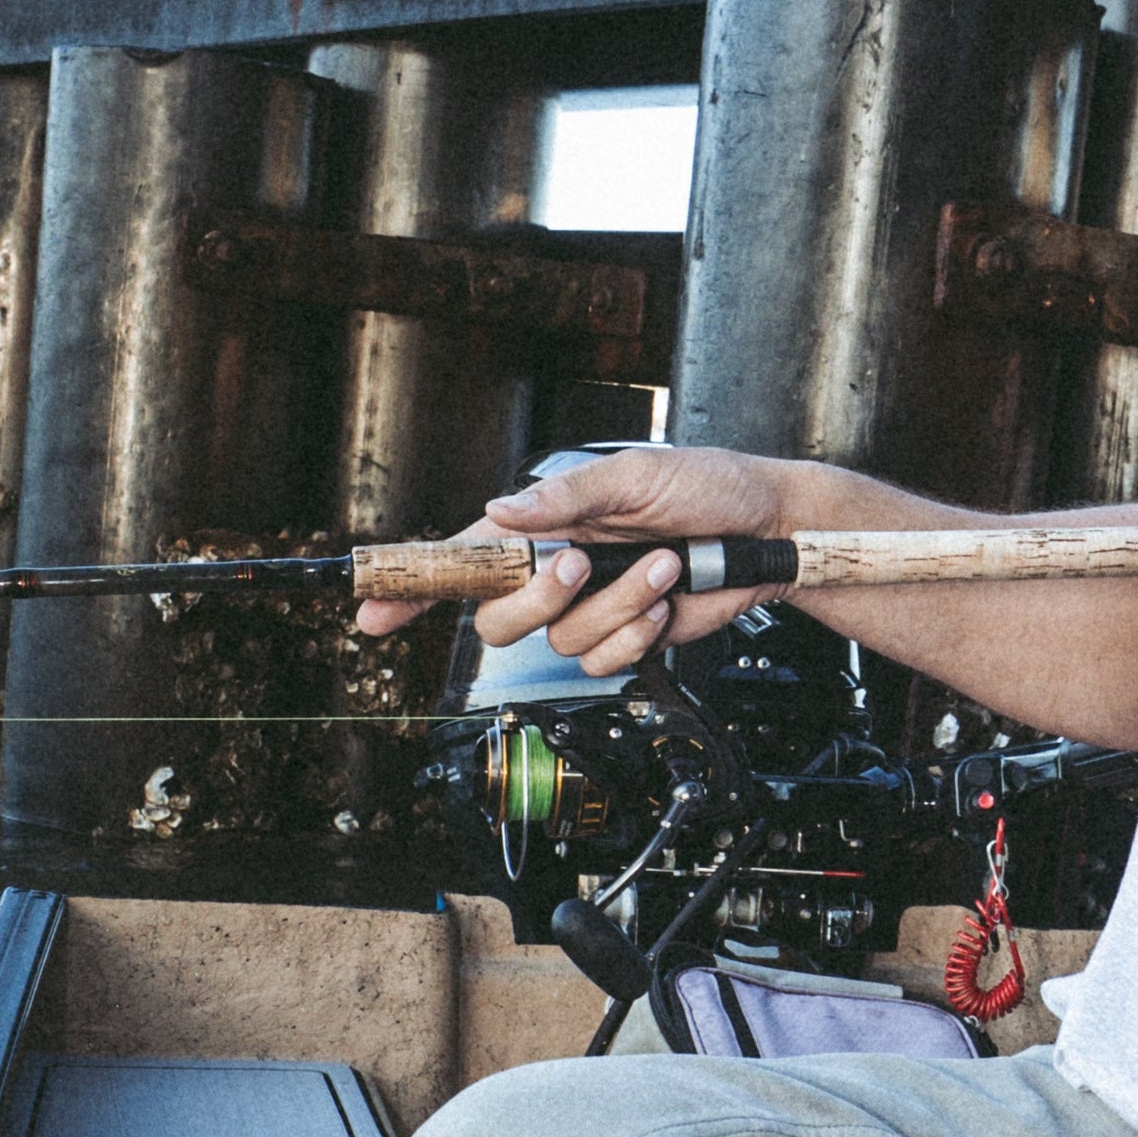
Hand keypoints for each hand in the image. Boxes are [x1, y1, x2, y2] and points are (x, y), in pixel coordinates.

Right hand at [350, 443, 794, 668]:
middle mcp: (555, 569)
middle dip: (536, 599)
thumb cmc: (707, 487)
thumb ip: (565, 499)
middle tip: (582, 565)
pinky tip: (665, 603)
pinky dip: (637, 634)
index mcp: (542, 525)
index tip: (371, 609)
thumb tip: (501, 512)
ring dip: (615, 606)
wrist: (766, 532)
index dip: (410, 586)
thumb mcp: (632, 474)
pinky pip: (603, 662)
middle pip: (495, 618)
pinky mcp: (625, 640)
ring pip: (558, 642)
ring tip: (660, 567)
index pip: (460, 558)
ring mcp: (588, 609)